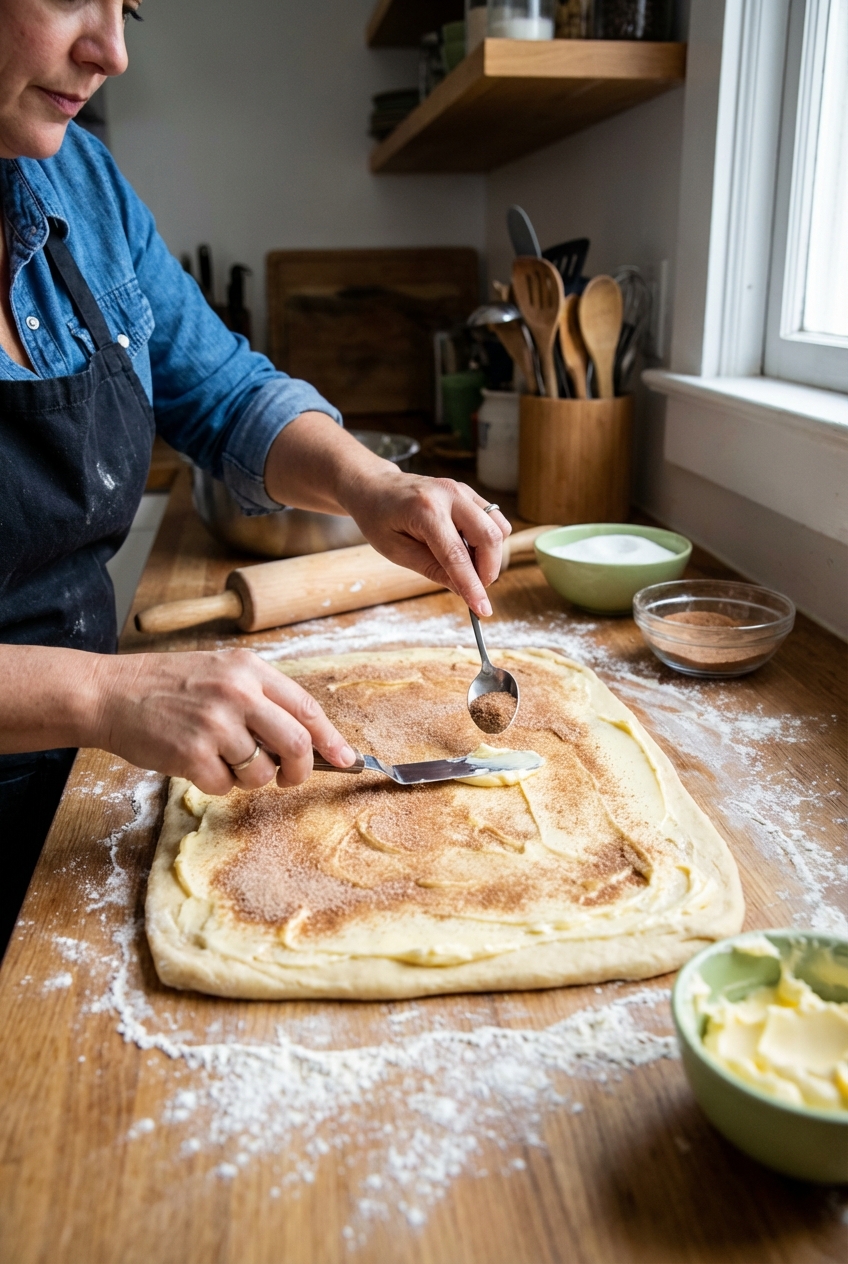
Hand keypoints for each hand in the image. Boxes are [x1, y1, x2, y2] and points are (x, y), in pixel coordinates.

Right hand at [91, 649, 355, 794]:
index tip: (346, 759)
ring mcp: (215, 725)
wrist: (110, 693)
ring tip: (225, 761)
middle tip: (290, 778)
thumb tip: (307, 739)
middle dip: (301, 770)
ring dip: (251, 779)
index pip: (307, 707)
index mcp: (249, 669)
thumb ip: (260, 697)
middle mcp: (238, 693)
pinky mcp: (193, 755)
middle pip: (297, 743)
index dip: (331, 739)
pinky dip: (217, 785)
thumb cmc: (167, 686)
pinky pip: (226, 787)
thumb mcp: (220, 671)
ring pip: (262, 772)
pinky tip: (197, 764)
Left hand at [341, 466, 510, 617]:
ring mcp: (463, 490)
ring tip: (468, 568)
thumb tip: (462, 590)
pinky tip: (468, 550)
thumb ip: (431, 569)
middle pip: (489, 537)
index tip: (482, 609)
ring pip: (499, 528)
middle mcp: (450, 495)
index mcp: (425, 510)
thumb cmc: (379, 518)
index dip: (472, 586)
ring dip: (491, 556)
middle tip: (474, 589)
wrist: (375, 487)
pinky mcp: (469, 493)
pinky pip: (494, 520)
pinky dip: (489, 541)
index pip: (457, 555)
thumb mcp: (395, 551)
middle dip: (488, 570)